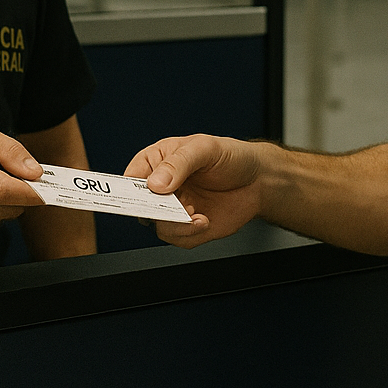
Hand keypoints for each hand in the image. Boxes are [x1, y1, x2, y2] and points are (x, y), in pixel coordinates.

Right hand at [126, 135, 262, 247]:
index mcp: (158, 161)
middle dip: (154, 210)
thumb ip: (179, 163)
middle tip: (171, 206)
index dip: (129, 189)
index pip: (131, 177)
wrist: (258, 182)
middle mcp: (162, 187)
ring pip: (157, 225)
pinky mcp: (186, 228)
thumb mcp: (205, 149)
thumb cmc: (231, 157)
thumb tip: (155, 183)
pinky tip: (204, 220)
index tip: (139, 195)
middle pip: (140, 205)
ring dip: (176, 223)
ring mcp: (173, 209)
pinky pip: (176, 238)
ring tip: (196, 213)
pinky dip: (189, 233)